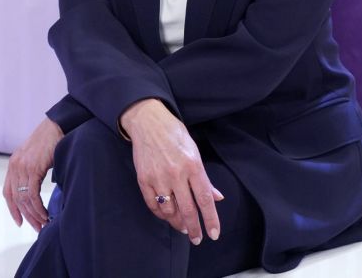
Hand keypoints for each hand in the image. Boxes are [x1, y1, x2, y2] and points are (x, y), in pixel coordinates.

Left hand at [3, 117, 62, 231]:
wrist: (58, 126)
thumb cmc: (51, 141)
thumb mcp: (36, 158)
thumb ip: (33, 172)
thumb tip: (37, 193)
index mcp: (14, 163)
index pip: (8, 192)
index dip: (13, 209)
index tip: (20, 222)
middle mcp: (15, 166)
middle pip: (15, 198)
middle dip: (26, 215)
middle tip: (37, 227)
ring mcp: (22, 166)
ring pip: (24, 198)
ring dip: (34, 214)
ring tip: (43, 223)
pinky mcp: (32, 168)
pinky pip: (32, 194)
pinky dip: (38, 207)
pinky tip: (45, 213)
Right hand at [120, 99, 223, 244]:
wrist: (148, 122)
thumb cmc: (175, 135)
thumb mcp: (195, 152)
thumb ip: (205, 178)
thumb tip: (217, 198)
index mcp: (193, 166)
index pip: (205, 200)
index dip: (210, 219)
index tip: (213, 234)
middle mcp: (176, 173)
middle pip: (187, 209)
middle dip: (194, 228)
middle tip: (196, 239)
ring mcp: (158, 176)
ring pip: (169, 210)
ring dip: (176, 222)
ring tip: (182, 227)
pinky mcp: (144, 178)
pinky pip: (153, 203)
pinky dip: (160, 213)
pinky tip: (166, 215)